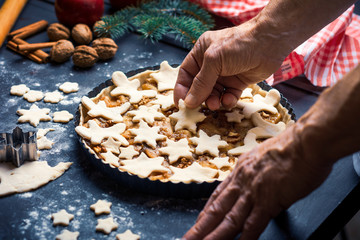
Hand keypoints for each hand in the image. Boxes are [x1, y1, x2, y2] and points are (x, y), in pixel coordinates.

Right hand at [174, 21, 287, 110]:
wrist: (269, 43)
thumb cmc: (238, 45)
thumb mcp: (214, 61)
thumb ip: (201, 83)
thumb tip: (189, 102)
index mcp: (201, 53)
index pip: (186, 74)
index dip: (182, 89)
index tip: (180, 104)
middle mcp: (211, 64)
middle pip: (199, 86)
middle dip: (199, 97)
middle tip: (198, 108)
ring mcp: (225, 74)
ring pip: (213, 93)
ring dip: (213, 101)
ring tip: (215, 104)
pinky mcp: (238, 82)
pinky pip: (228, 95)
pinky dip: (227, 100)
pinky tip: (230, 99)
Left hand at [183, 125, 332, 239]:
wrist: (306, 141)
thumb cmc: (292, 146)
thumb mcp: (265, 156)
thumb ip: (259, 172)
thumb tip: (260, 182)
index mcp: (241, 170)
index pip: (219, 195)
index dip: (207, 211)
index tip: (199, 222)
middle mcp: (243, 181)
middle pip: (217, 209)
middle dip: (201, 227)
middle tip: (188, 238)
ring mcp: (254, 192)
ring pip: (229, 218)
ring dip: (214, 235)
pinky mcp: (269, 201)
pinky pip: (254, 223)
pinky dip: (245, 237)